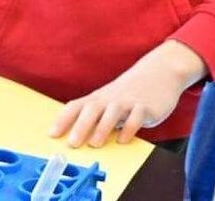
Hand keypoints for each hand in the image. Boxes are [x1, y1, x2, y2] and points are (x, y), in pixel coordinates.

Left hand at [50, 40, 206, 147]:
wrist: (162, 71)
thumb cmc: (131, 91)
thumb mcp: (112, 100)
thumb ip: (98, 117)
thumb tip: (80, 139)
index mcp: (100, 97)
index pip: (76, 106)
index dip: (63, 120)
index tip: (51, 135)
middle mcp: (112, 98)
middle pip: (93, 108)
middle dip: (81, 125)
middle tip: (72, 143)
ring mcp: (129, 100)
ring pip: (113, 112)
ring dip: (103, 128)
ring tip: (95, 144)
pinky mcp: (147, 106)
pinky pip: (136, 117)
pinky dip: (129, 128)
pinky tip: (123, 139)